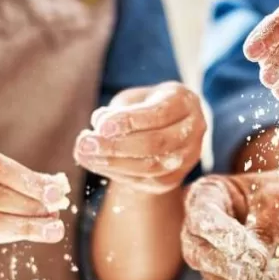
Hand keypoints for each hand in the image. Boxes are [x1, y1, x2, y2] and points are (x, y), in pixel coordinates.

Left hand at [74, 82, 204, 194]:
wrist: (167, 125)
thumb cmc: (146, 105)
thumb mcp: (134, 98)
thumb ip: (118, 110)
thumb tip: (99, 124)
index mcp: (184, 102)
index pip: (158, 114)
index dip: (129, 121)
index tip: (100, 125)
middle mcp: (194, 130)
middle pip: (156, 144)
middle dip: (116, 146)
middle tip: (85, 143)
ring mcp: (188, 157)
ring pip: (152, 167)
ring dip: (113, 163)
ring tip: (84, 155)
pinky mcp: (175, 178)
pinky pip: (147, 182)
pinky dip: (118, 174)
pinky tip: (97, 164)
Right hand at [181, 166, 278, 279]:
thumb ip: (268, 224)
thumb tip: (253, 260)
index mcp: (211, 196)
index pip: (201, 216)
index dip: (220, 233)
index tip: (246, 246)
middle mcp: (206, 230)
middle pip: (198, 253)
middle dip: (228, 265)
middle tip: (258, 267)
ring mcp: (219, 259)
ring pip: (218, 279)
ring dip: (250, 279)